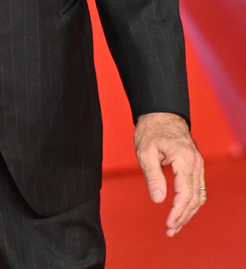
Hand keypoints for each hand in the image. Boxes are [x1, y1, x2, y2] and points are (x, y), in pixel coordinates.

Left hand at [135, 112, 205, 236]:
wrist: (161, 113)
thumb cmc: (151, 131)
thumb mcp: (145, 152)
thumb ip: (153, 176)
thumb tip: (158, 200)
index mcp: (184, 159)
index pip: (185, 192)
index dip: (178, 211)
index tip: (168, 224)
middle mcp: (196, 163)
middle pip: (194, 197)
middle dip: (183, 217)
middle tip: (169, 231)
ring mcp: (198, 164)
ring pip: (199, 195)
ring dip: (188, 212)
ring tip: (174, 226)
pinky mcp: (196, 165)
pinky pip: (198, 188)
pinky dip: (191, 202)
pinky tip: (182, 211)